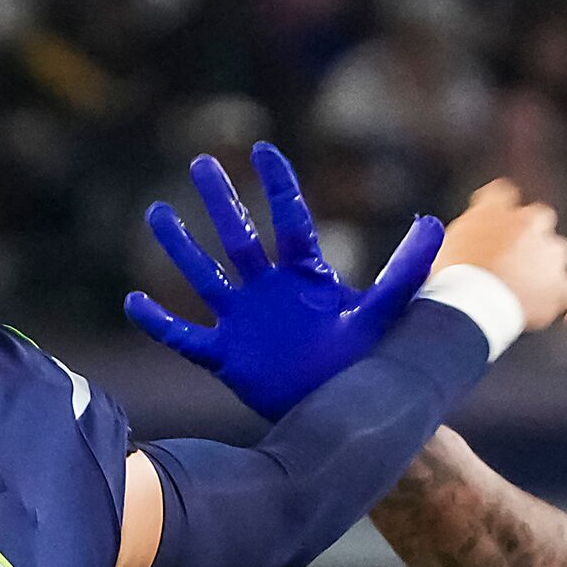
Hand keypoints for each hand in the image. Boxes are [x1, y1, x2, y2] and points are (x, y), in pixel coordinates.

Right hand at [126, 142, 444, 419]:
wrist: (345, 418)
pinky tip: (132, 301)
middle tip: (201, 162)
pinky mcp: (227, 357)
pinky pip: (185, 337)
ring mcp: (244, 322)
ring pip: (204, 277)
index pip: (290, 220)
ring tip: (156, 214)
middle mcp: (270, 292)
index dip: (278, 184)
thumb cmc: (364, 364)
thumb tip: (433, 221)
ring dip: (180, 248)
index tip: (264, 148)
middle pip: (240, 237)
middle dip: (221, 201)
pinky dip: (158, 323)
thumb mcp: (383, 312)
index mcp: (306, 276)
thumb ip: (405, 270)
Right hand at [433, 181, 566, 332]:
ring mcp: (550, 254)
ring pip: (558, 253)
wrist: (466, 299)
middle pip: (538, 219)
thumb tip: (468, 248)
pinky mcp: (562, 288)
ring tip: (527, 297)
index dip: (501, 212)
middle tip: (509, 265)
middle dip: (529, 238)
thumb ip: (464, 238)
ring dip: (547, 270)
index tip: (491, 230)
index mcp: (495, 209)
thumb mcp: (442, 246)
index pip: (503, 194)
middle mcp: (528, 222)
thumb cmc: (443, 277)